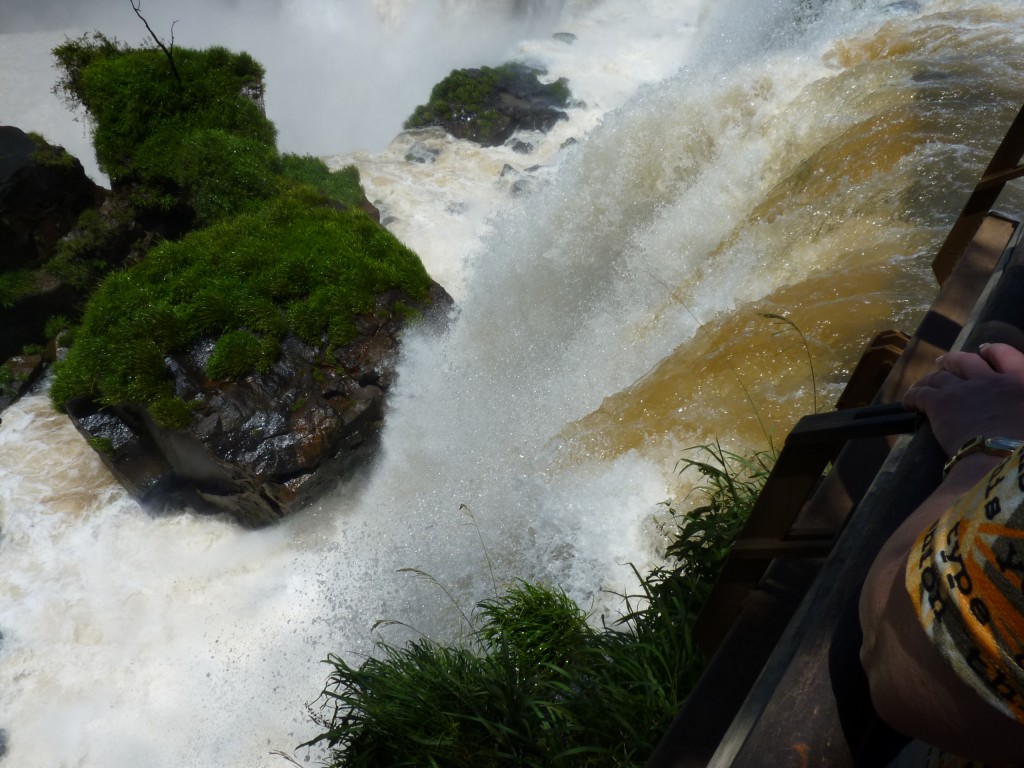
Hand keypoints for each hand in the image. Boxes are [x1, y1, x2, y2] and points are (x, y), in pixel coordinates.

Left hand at [901, 342, 1023, 455]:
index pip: (1006, 355)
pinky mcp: (940, 403)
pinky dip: (911, 396)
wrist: (1004, 458)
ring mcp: (963, 390)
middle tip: (942, 363)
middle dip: (952, 360)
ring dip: (928, 379)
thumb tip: (1011, 413)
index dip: (993, 351)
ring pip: (938, 376)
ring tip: (922, 384)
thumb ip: (1019, 404)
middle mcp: (991, 380)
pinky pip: (919, 394)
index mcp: (1020, 382)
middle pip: (965, 361)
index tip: (984, 350)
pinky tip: (908, 404)